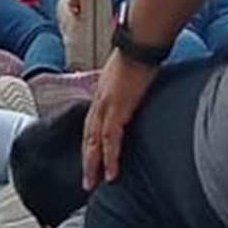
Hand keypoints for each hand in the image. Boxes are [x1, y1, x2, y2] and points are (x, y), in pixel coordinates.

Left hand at [83, 52, 160, 187]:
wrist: (141, 44)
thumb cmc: (139, 54)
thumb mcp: (129, 75)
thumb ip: (128, 88)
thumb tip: (135, 92)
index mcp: (102, 94)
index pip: (91, 124)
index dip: (89, 143)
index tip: (90, 159)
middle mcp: (99, 101)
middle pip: (87, 137)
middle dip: (86, 160)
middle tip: (86, 181)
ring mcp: (106, 106)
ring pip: (94, 142)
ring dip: (92, 165)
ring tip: (93, 184)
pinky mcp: (117, 109)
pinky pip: (110, 140)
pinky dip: (109, 158)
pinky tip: (111, 173)